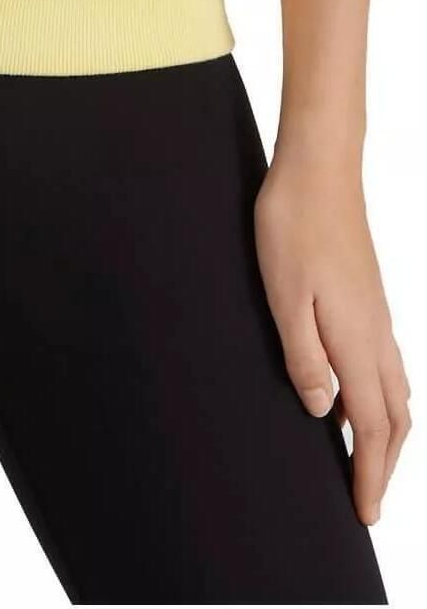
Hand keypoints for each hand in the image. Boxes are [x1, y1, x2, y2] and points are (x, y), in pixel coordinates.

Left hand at [253, 149, 410, 524]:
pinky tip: (360, 400)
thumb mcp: (285, 298)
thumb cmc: (294, 226)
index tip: (365, 514)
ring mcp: (378, 316)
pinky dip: (384, 401)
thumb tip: (321, 412)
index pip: (373, 426)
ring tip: (369, 464)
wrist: (318, 169)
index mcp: (357, 340)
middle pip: (396, 419)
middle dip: (386, 467)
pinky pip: (389, 367)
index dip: (370, 475)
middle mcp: (377, 334)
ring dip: (389, 436)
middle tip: (369, 504)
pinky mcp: (371, 300)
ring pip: (398, 393)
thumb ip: (304, 359)